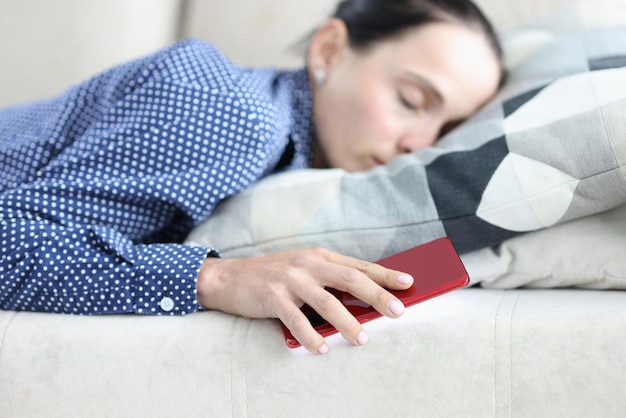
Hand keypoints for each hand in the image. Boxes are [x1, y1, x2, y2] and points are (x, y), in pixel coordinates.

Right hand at [196, 248, 413, 353]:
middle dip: (377, 296)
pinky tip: (323, 348)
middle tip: (398, 311)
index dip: (385, 274)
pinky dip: (312, 336)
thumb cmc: (273, 277)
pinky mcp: (273, 297)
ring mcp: (290, 280)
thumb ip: (329, 281)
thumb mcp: (303, 271)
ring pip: (327, 302)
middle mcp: (308, 264)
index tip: (409, 282)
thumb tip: (364, 304)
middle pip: (350, 279)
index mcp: (319, 256)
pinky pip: (297, 320)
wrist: (230, 277)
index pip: (358, 265)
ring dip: (348, 322)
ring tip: (363, 339)